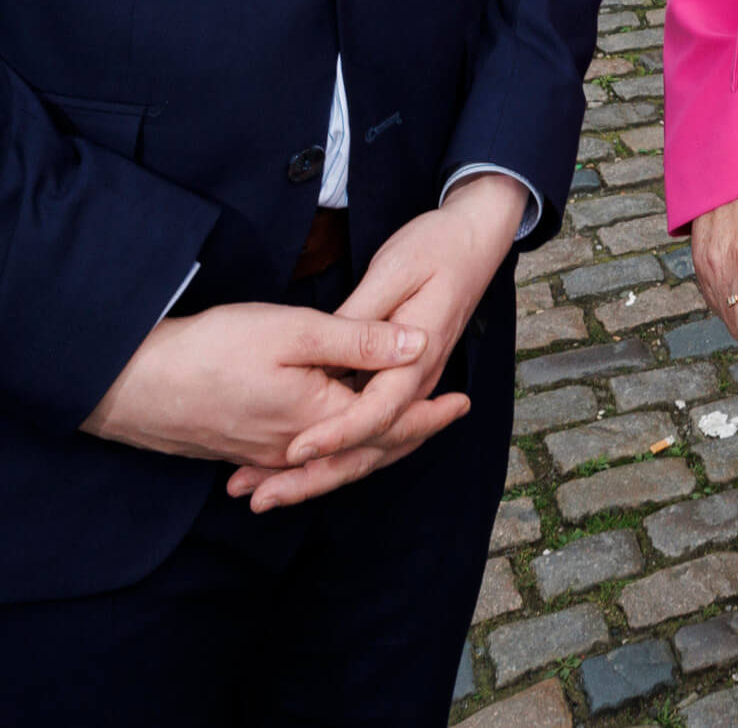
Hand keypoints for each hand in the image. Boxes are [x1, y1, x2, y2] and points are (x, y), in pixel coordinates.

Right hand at [82, 300, 423, 466]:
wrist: (133, 384)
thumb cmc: (211, 350)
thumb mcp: (294, 332)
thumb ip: (360, 341)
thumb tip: (419, 345)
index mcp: (322, 419)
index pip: (390, 422)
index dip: (428, 411)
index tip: (462, 401)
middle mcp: (298, 449)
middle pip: (367, 447)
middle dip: (409, 432)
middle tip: (447, 415)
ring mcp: (267, 455)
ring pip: (334, 455)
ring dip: (372, 444)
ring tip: (402, 429)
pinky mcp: (242, 450)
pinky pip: (301, 460)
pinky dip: (329, 452)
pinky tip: (330, 442)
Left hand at [234, 174, 524, 507]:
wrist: (476, 238)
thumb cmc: (436, 246)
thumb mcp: (395, 270)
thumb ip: (364, 318)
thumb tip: (334, 350)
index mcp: (418, 357)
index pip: (376, 412)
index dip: (335, 435)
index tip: (293, 452)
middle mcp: (416, 381)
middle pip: (370, 447)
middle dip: (315, 478)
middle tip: (261, 499)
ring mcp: (409, 385)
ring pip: (368, 447)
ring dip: (318, 475)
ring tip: (264, 493)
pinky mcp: (397, 381)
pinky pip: (367, 429)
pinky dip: (333, 451)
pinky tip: (294, 462)